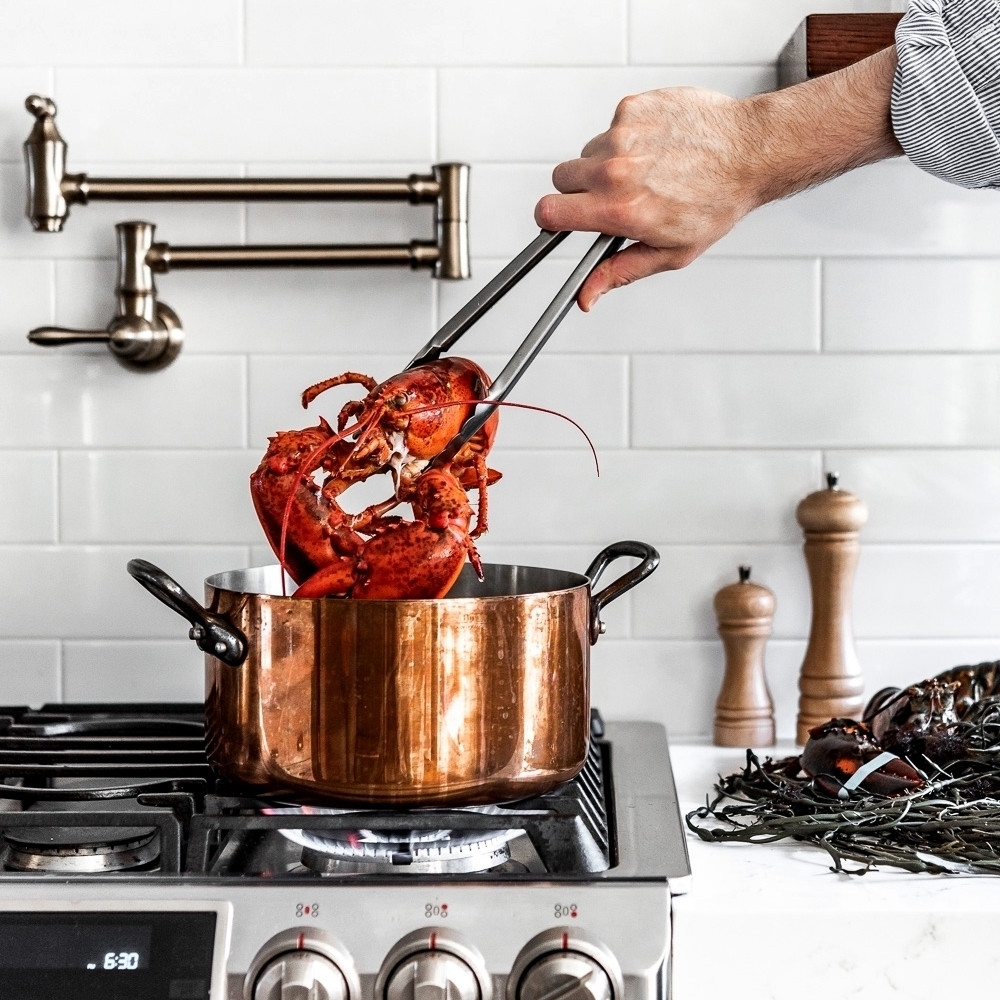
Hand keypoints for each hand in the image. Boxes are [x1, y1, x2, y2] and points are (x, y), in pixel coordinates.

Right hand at [535, 48, 901, 309]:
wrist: (751, 151)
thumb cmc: (716, 203)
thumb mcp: (669, 253)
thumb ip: (619, 273)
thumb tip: (585, 297)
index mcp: (620, 209)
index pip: (548, 212)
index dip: (550, 219)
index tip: (560, 220)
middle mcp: (615, 169)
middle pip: (561, 178)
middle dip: (579, 190)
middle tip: (613, 197)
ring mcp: (622, 133)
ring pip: (587, 152)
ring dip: (606, 163)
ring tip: (646, 170)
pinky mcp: (633, 106)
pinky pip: (611, 126)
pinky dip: (627, 136)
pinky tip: (657, 147)